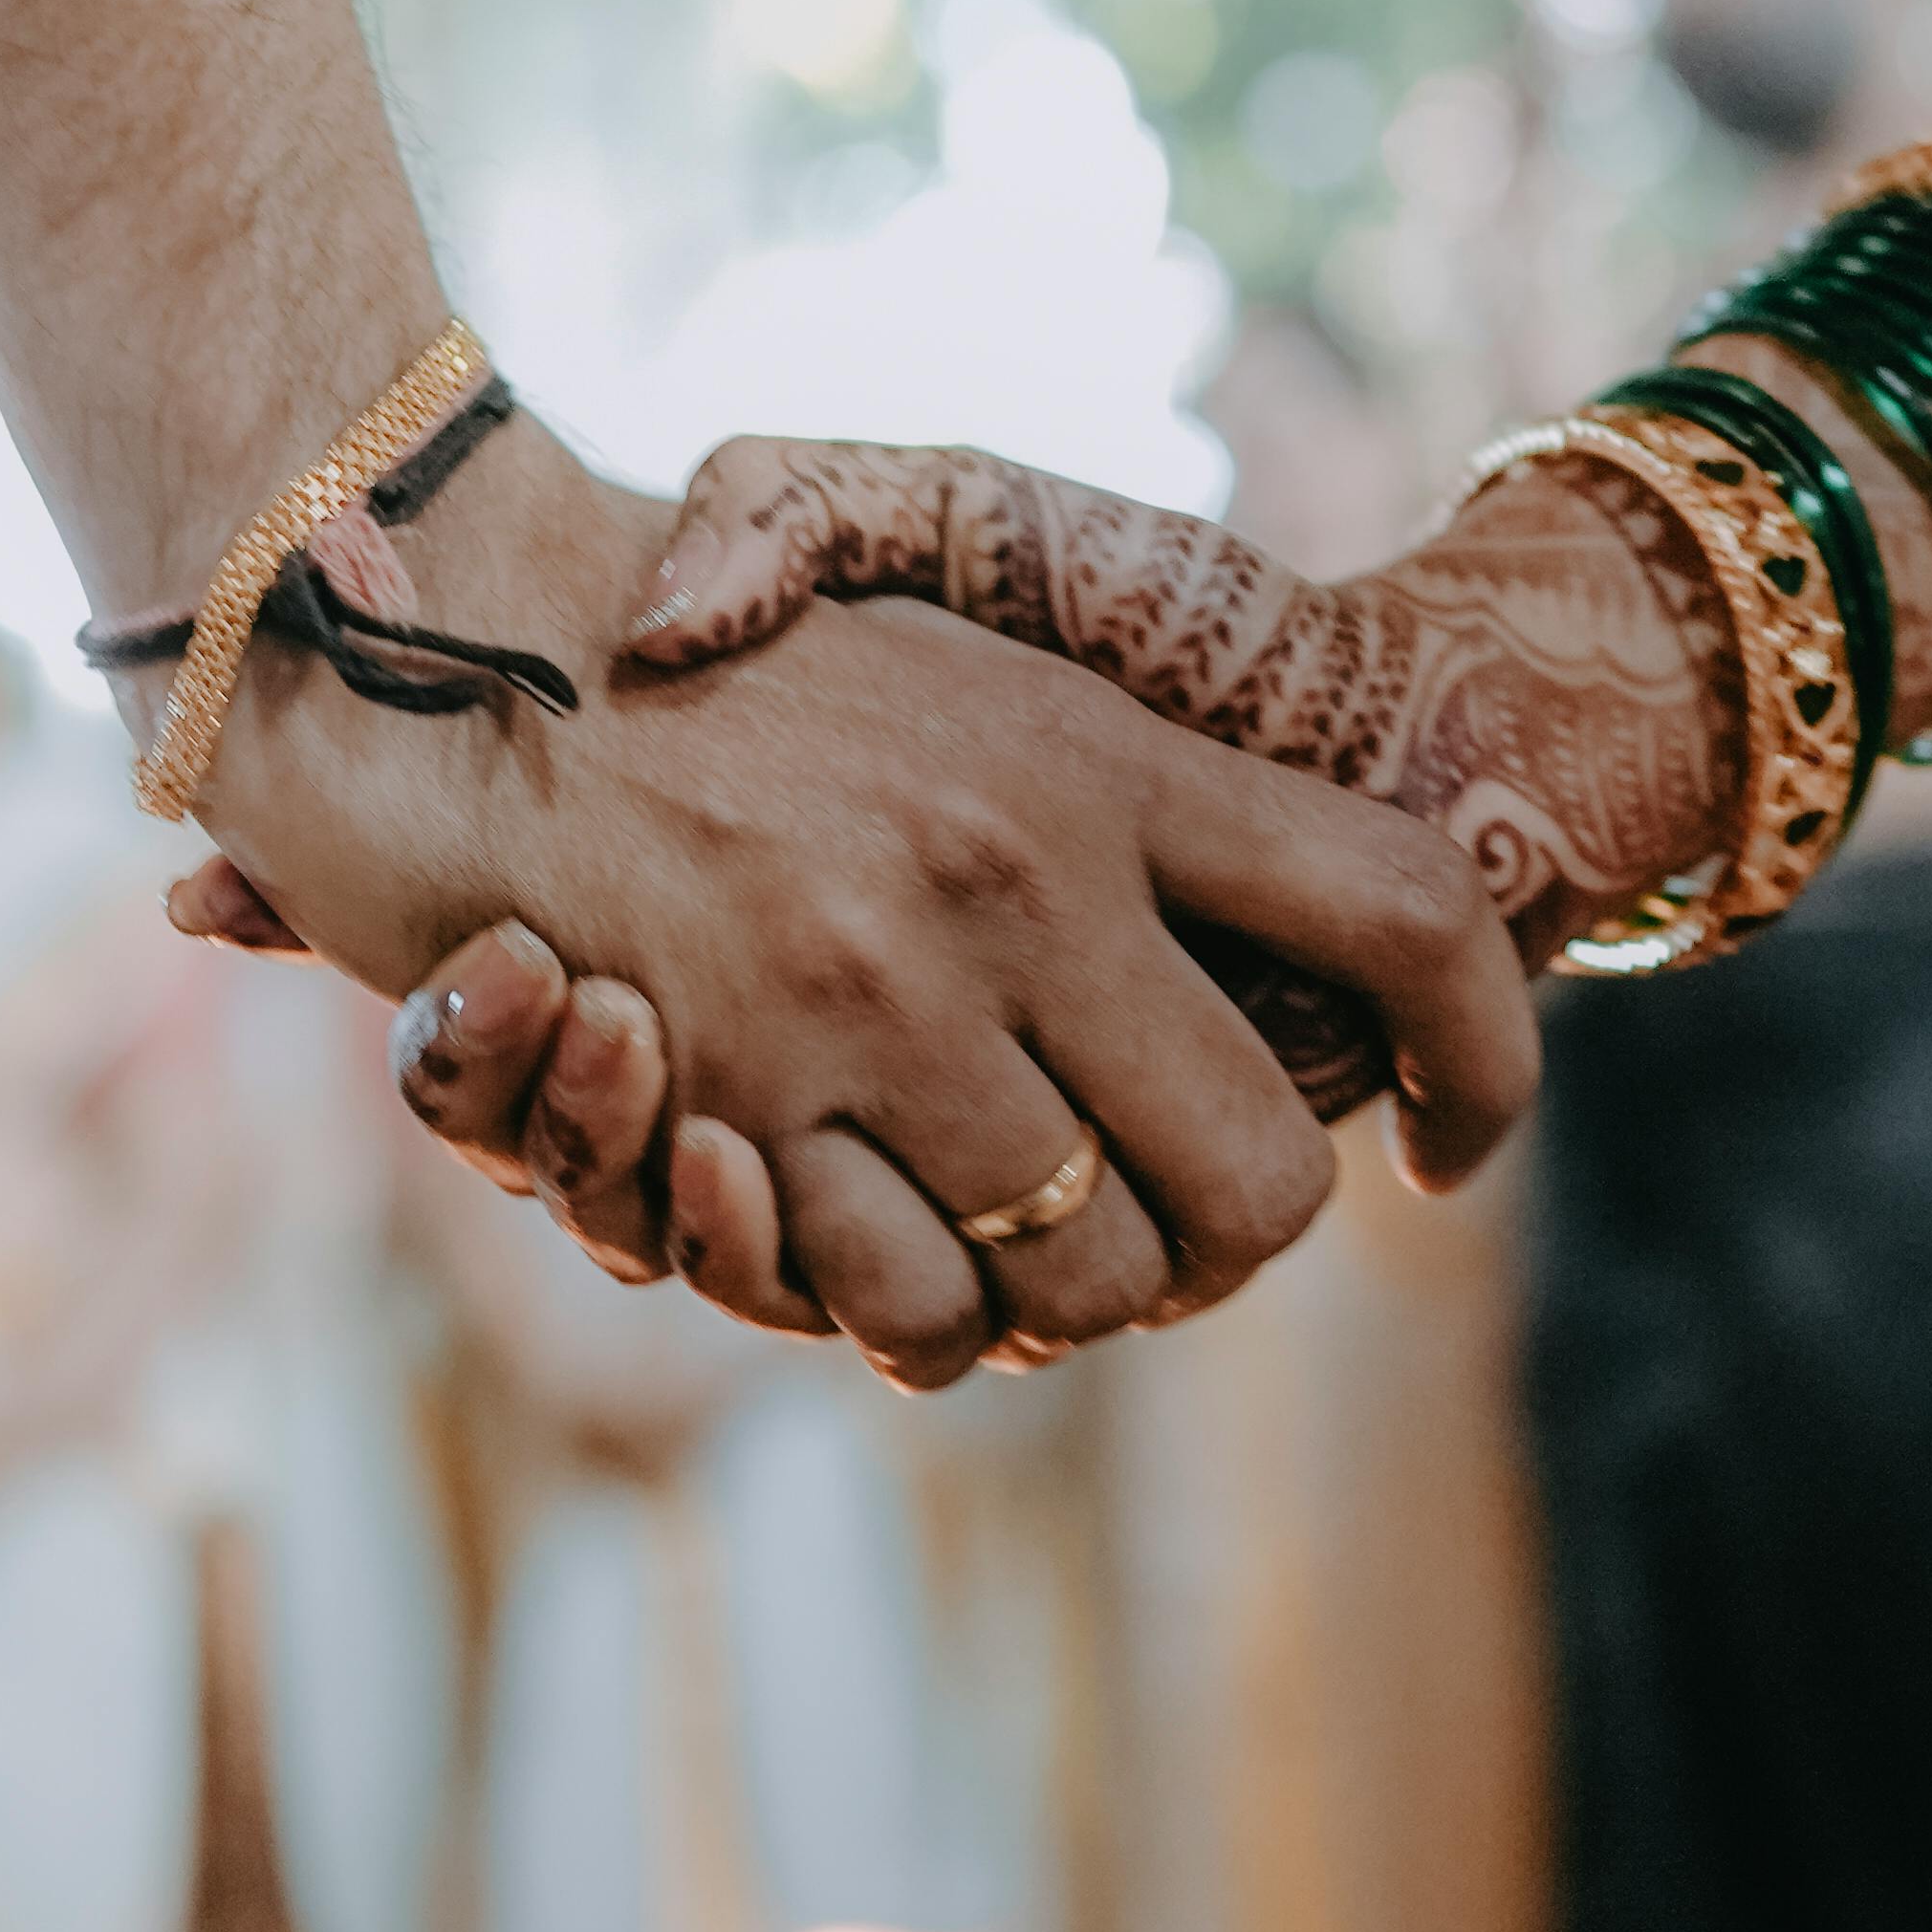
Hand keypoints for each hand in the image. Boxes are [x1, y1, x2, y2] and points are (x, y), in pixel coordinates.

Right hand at [157, 419, 1538, 1384]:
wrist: (445, 615)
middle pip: (1261, 1180)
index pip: (1410, 918)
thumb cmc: (718, 634)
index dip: (1485, 1065)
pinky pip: (902, 1310)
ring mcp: (879, 998)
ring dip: (1052, 1299)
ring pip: (1088, 1279)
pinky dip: (900, 1316)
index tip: (1451, 1150)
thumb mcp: (963, 628)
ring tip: (987, 1234)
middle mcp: (1022, 877)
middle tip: (1153, 1230)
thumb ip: (1130, 767)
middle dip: (1224, 1247)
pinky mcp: (736, 1096)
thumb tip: (1344, 892)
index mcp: (1103, 752)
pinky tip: (859, 1244)